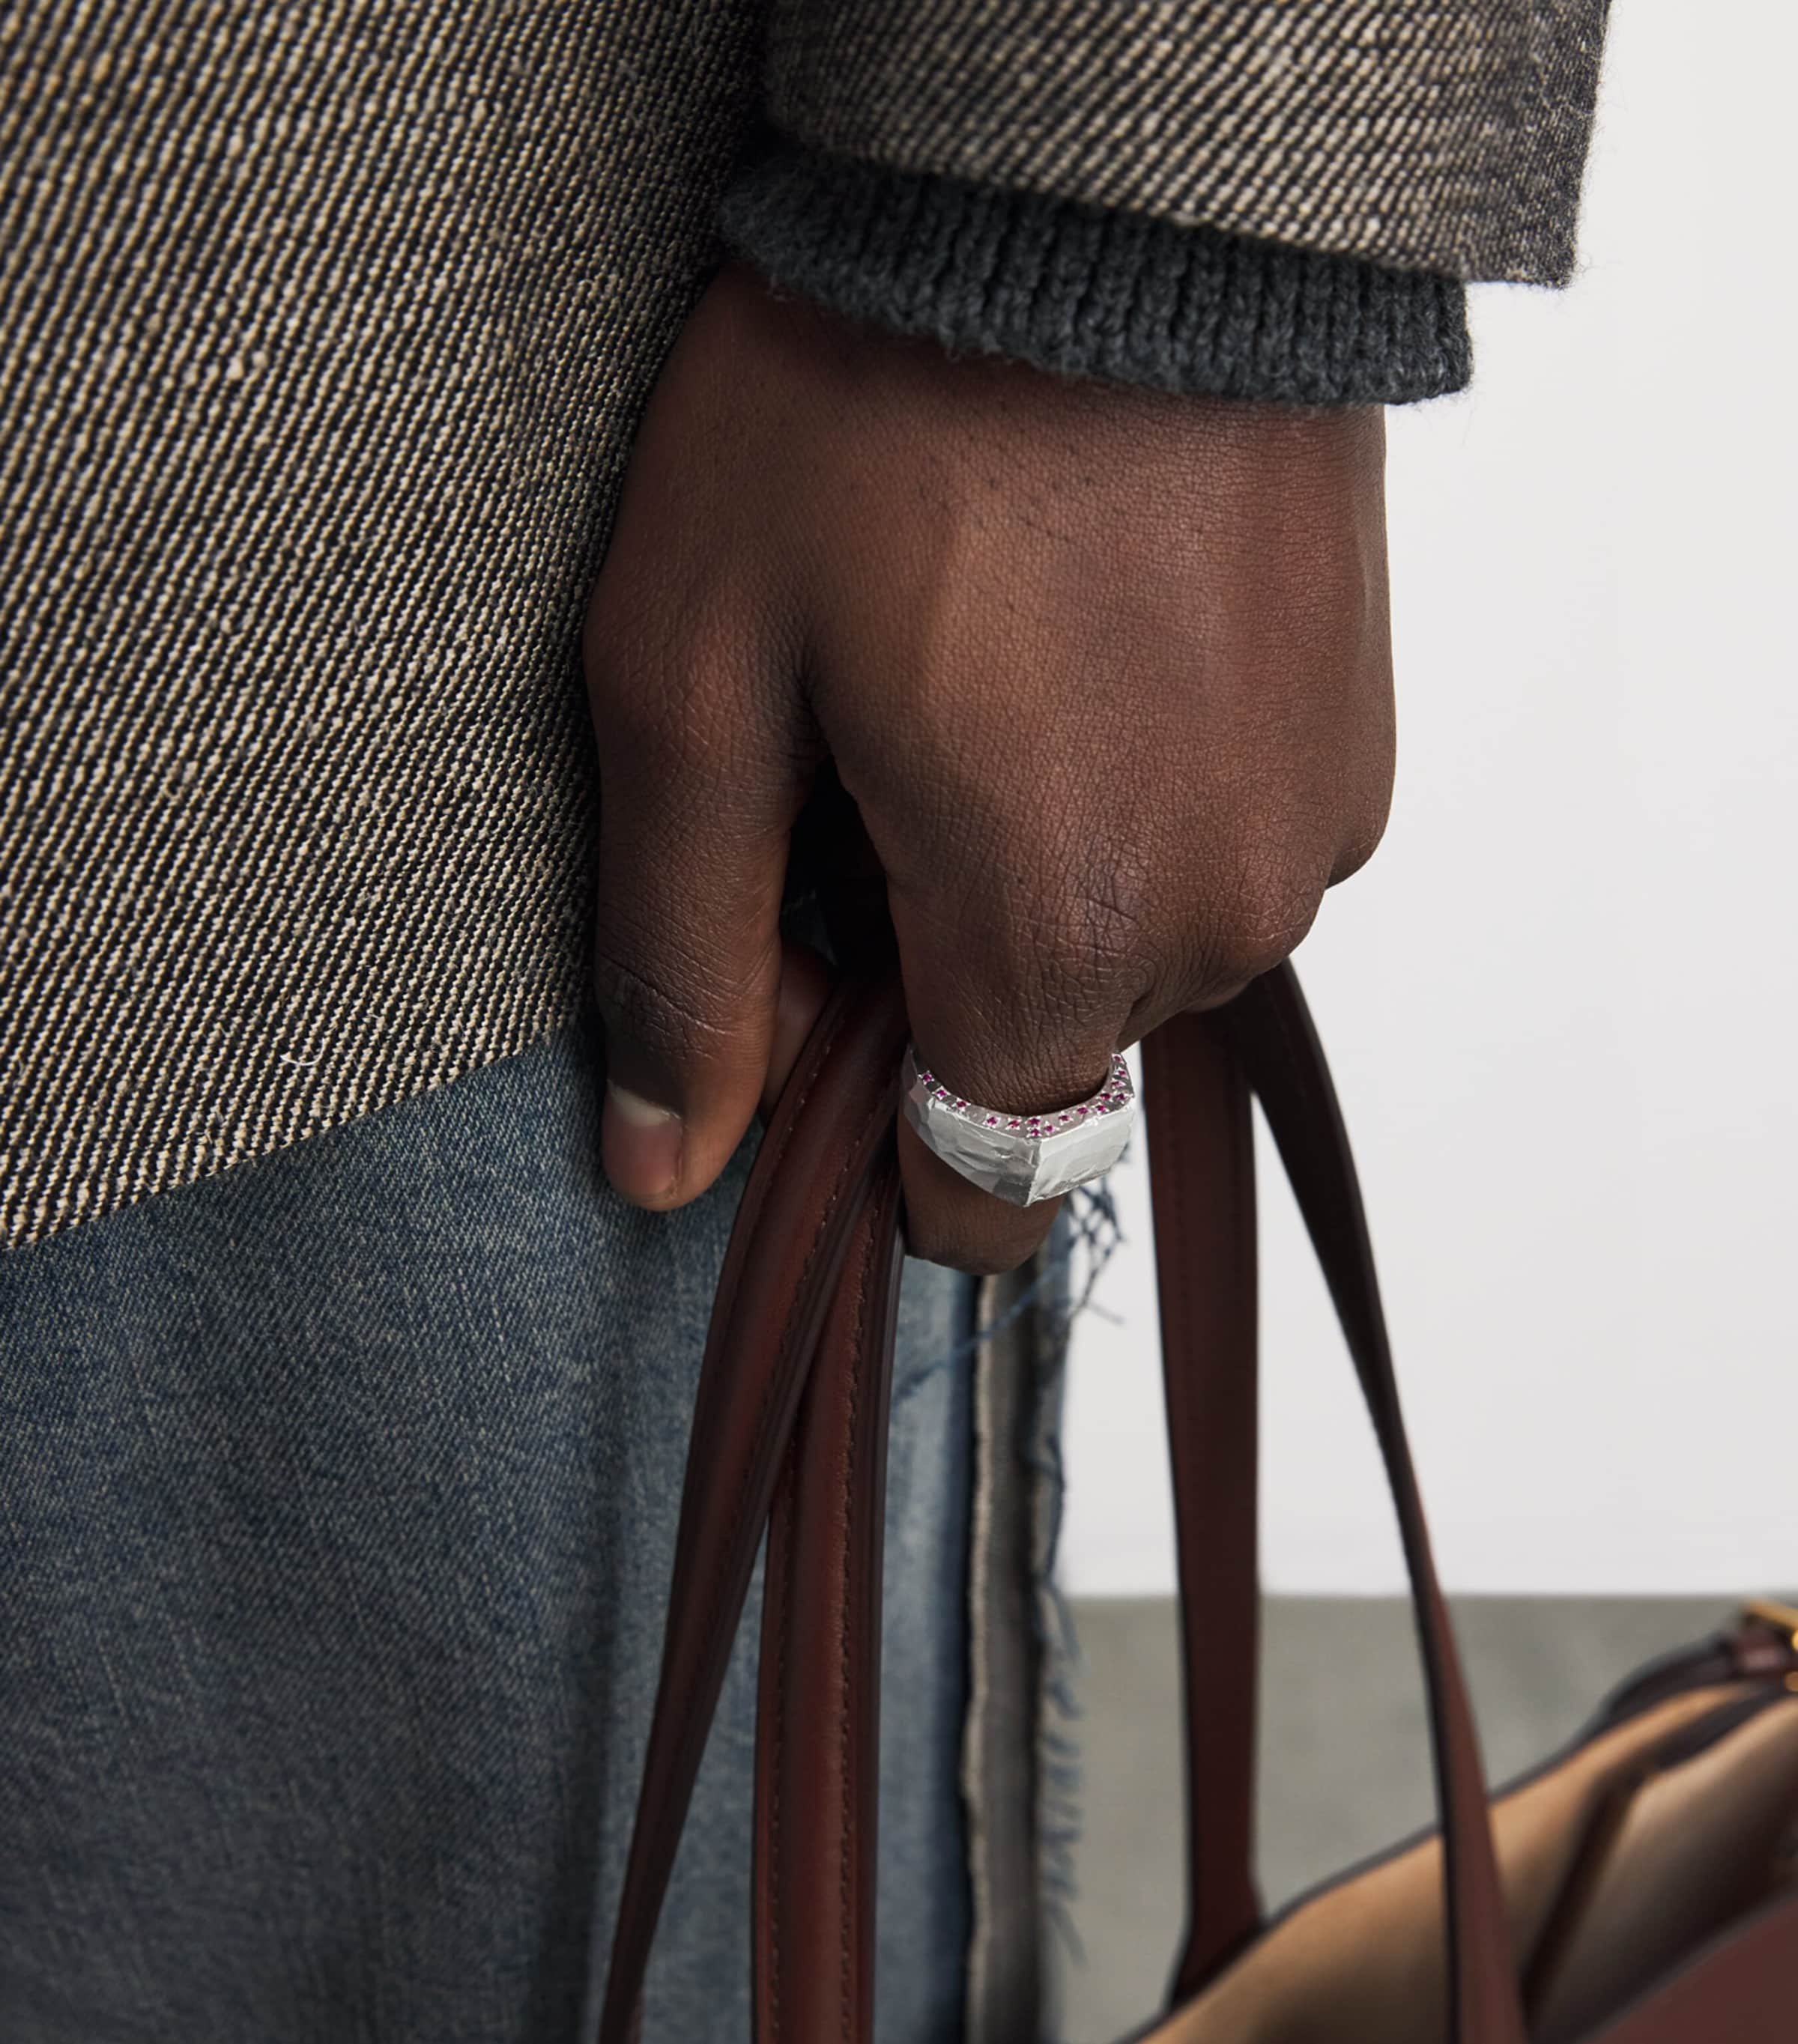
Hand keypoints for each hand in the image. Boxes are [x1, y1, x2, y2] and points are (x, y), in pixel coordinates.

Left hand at [583, 263, 1393, 1272]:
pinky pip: (1219, 844)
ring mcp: (1308, 825)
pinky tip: (1075, 655)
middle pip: (1042, 1050)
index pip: (978, 1187)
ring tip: (976, 685)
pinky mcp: (1355, 737)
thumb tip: (664, 1164)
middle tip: (861, 770)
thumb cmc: (874, 415)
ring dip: (1043, 870)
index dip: (875, 1136)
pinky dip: (1135, 795)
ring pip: (1136, 946)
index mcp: (1052, 938)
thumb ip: (683, 960)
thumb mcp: (699, 687)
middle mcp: (1215, 918)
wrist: (1103, 201)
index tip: (819, 1007)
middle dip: (941, 961)